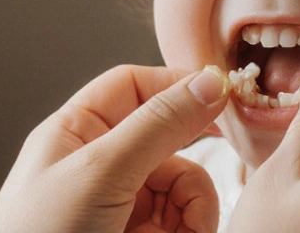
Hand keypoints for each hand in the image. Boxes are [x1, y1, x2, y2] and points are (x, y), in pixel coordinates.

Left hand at [0, 65, 230, 232]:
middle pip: (170, 142)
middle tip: (199, 195)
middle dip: (192, 169)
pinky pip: (180, 224)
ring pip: (182, 189)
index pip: (135, 86)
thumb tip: (208, 82)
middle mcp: (99, 165)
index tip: (222, 100)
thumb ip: (156, 125)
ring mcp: (119, 206)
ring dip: (194, 212)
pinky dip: (189, 232)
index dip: (178, 87)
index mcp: (76, 132)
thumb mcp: (99, 173)